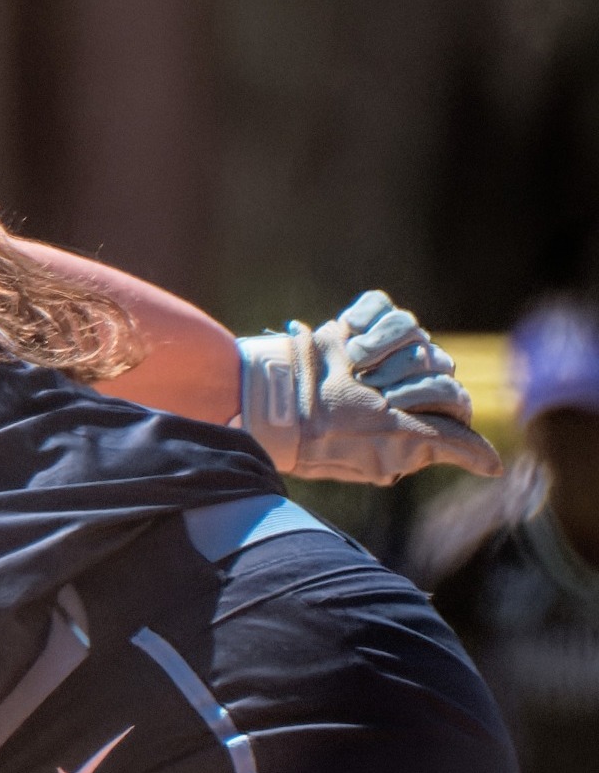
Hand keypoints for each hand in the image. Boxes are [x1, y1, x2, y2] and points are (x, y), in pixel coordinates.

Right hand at [237, 291, 502, 483]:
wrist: (276, 398)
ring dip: (384, 347)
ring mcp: (377, 354)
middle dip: (407, 375)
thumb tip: (496, 466)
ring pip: (412, 330)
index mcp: (414, 418)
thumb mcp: (398, 442)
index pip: (454, 397)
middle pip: (438, 362)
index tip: (393, 406)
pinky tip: (348, 334)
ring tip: (354, 364)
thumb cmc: (333, 430)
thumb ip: (450, 445)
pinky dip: (366, 318)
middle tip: (370, 389)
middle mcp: (400, 383)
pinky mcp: (353, 327)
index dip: (432, 396)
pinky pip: (380, 306)